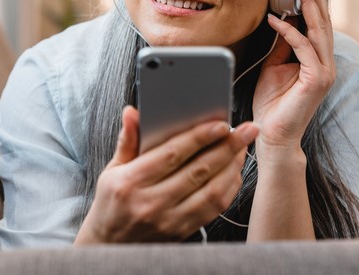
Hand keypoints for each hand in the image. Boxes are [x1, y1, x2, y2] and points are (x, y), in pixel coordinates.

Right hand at [75, 106, 258, 243]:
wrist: (111, 246)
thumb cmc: (112, 202)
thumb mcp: (112, 170)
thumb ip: (127, 141)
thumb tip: (132, 112)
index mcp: (131, 182)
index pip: (172, 154)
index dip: (199, 137)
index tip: (221, 124)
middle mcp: (151, 202)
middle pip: (198, 170)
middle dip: (227, 147)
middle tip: (247, 130)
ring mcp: (169, 220)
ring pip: (211, 191)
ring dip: (232, 167)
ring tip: (243, 148)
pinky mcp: (182, 231)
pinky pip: (213, 209)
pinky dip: (228, 188)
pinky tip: (234, 172)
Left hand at [253, 0, 335, 153]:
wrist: (273, 135)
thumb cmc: (272, 104)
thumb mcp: (274, 66)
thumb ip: (282, 45)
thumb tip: (283, 19)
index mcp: (318, 60)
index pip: (318, 24)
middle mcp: (326, 63)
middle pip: (323, 21)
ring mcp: (325, 71)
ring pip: (318, 30)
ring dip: (306, 4)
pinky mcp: (317, 79)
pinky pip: (303, 48)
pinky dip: (289, 32)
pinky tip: (276, 19)